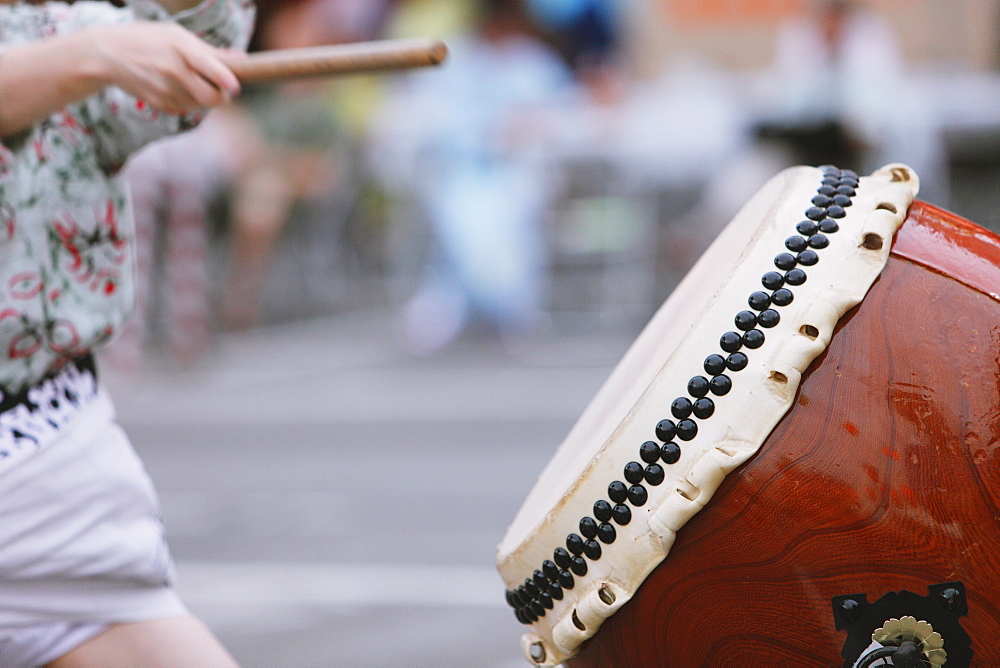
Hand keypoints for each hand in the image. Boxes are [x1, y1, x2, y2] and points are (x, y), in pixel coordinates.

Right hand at [83, 22, 240, 113]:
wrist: (107, 53)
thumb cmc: (148, 39)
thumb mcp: (177, 35)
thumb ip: (209, 51)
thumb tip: (240, 59)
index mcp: (182, 49)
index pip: (214, 71)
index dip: (229, 82)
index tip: (235, 86)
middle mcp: (174, 71)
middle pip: (212, 97)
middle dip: (222, 96)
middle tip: (223, 88)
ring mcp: (166, 90)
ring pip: (201, 105)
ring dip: (205, 98)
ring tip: (194, 82)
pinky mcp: (159, 103)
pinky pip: (185, 108)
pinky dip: (189, 101)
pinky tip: (177, 87)